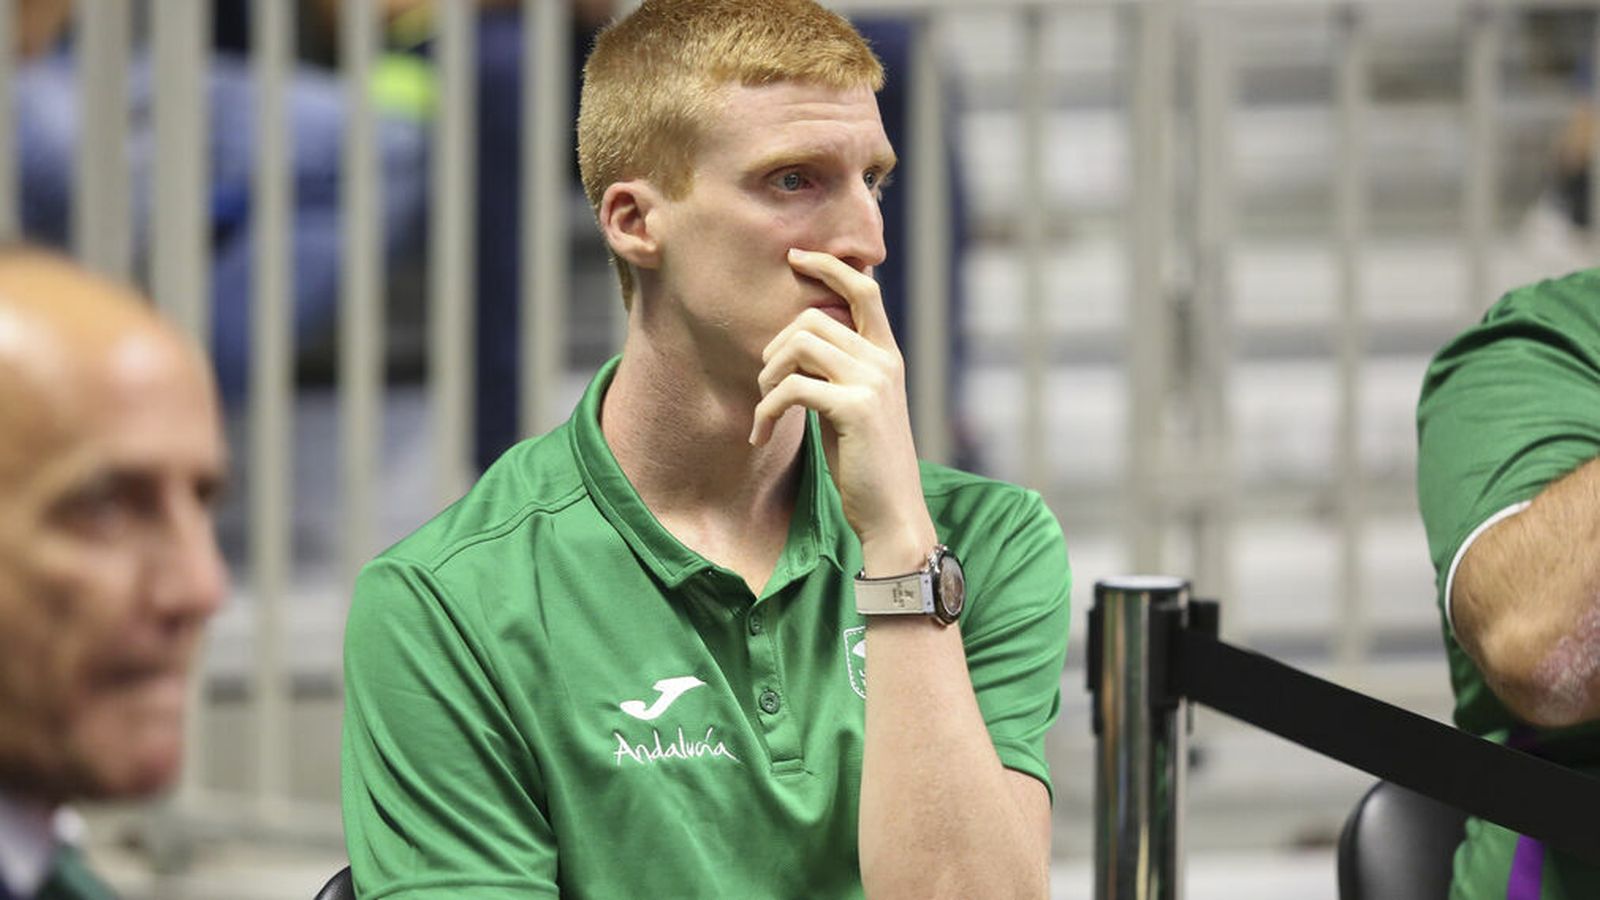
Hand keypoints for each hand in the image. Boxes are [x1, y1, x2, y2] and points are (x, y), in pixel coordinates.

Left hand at [750, 249, 934, 571]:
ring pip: (799, 346)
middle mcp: (884, 361)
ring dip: (767, 377)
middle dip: (775, 347)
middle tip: (765, 385)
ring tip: (764, 409)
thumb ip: (836, 372)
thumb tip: (793, 347)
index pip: (864, 289)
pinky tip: (759, 434)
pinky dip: (765, 410)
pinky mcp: (855, 408)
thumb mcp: (853, 407)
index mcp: (887, 356)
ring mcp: (872, 382)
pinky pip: (791, 388)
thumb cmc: (865, 464)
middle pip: (813, 318)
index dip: (830, 266)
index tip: (796, 257)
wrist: (892, 513)